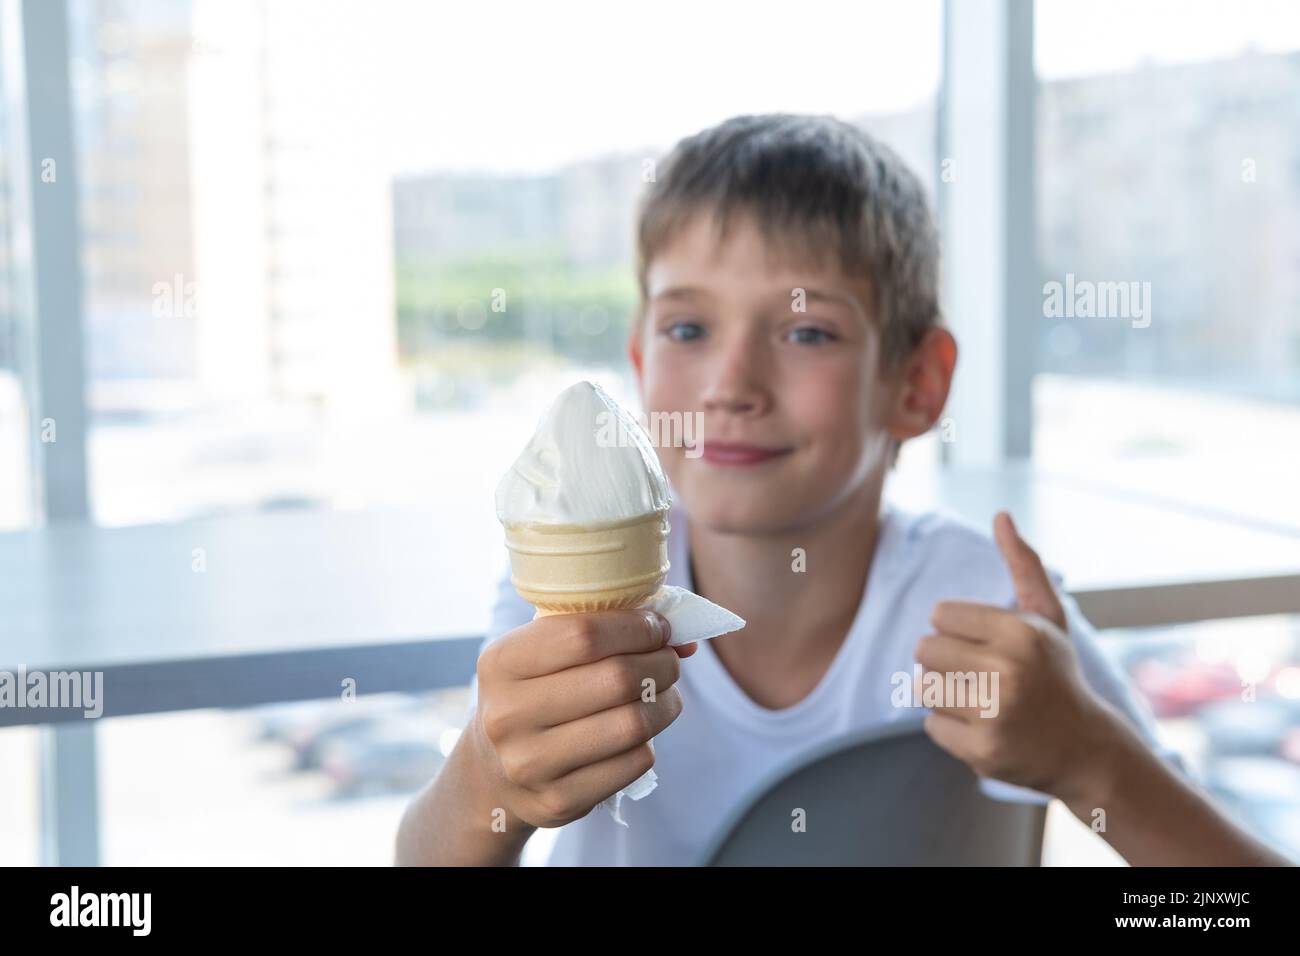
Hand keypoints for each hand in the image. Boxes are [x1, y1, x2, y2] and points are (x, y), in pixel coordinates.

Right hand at [468, 610, 693, 828]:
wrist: (493, 772)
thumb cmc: (534, 693)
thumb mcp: (545, 652)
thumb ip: (605, 632)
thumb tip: (684, 638)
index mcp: (501, 663)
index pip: (583, 634)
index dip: (636, 626)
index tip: (658, 626)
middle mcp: (508, 715)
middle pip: (616, 678)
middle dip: (660, 663)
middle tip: (669, 660)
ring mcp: (530, 764)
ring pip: (632, 724)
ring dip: (665, 703)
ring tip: (664, 694)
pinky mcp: (558, 802)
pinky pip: (634, 763)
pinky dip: (651, 741)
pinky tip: (641, 731)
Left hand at [915, 511, 1120, 799]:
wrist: (1084, 748)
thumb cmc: (1055, 672)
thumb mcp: (1047, 617)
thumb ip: (1023, 565)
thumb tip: (1001, 515)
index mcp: (1020, 632)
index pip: (939, 615)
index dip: (956, 630)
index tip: (985, 645)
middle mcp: (1009, 670)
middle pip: (924, 650)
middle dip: (945, 662)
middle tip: (980, 676)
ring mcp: (996, 712)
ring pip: (922, 687)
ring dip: (944, 695)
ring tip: (982, 700)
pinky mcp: (983, 749)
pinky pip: (931, 725)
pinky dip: (950, 728)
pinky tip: (984, 728)